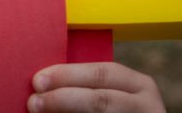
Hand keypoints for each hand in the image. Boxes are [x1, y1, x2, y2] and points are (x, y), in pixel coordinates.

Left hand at [27, 63, 164, 112]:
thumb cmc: (117, 108)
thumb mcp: (112, 93)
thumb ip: (86, 86)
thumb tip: (42, 84)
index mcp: (140, 85)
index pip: (102, 73)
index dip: (67, 75)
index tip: (37, 80)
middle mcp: (147, 105)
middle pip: (100, 100)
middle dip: (62, 99)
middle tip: (33, 102)